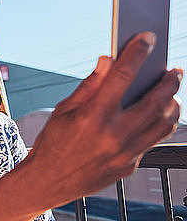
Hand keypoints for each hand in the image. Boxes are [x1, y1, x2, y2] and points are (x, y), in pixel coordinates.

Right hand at [26, 31, 182, 208]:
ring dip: (172, 104)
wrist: (47, 182)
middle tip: (174, 70)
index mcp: (93, 116)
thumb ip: (90, 85)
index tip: (147, 38)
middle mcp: (113, 135)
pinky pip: (153, 141)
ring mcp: (125, 153)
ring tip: (172, 94)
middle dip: (168, 81)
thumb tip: (108, 61)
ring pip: (163, 123)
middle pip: (154, 100)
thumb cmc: (52, 144)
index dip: (137, 53)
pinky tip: (157, 116)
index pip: (122, 76)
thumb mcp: (64, 110)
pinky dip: (158, 125)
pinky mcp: (130, 166)